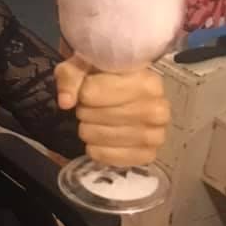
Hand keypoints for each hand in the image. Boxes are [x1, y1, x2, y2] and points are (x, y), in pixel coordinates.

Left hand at [55, 55, 170, 166]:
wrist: (125, 98)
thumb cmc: (106, 79)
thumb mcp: (84, 66)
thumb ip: (70, 77)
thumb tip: (66, 102)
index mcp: (147, 81)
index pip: (94, 92)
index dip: (83, 93)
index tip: (86, 91)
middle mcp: (159, 108)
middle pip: (103, 116)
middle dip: (87, 112)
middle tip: (88, 109)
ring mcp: (156, 134)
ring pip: (107, 137)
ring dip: (90, 131)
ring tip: (91, 123)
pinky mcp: (148, 155)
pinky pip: (115, 159)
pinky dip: (99, 151)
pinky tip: (96, 142)